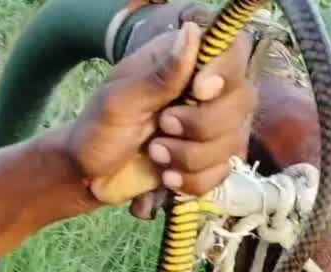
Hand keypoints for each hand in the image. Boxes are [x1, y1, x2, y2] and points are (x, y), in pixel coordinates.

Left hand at [67, 22, 254, 212]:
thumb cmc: (97, 131)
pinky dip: (192, 180)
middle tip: (161, 127)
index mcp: (185, 65)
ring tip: (154, 154)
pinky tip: (166, 177)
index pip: (233, 52)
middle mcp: (208, 92)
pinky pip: (222, 173)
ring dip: (189, 156)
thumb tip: (192, 31)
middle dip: (200, 125)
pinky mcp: (211, 161)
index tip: (197, 91)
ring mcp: (214, 127)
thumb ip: (159, 74)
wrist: (88, 176)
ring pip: (233, 142)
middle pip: (241, 101)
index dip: (224, 73)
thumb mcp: (119, 101)